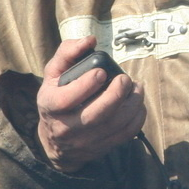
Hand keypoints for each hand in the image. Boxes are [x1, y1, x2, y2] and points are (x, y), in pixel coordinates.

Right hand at [36, 37, 145, 172]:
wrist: (57, 140)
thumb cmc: (57, 97)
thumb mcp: (53, 74)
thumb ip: (67, 53)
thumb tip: (90, 40)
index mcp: (50, 106)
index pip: (66, 99)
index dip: (86, 85)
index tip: (101, 72)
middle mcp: (66, 127)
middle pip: (95, 115)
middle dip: (115, 95)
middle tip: (125, 79)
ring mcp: (85, 141)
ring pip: (114, 125)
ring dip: (132, 104)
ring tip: (136, 88)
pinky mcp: (102, 147)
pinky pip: (125, 134)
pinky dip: (137, 118)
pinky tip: (138, 103)